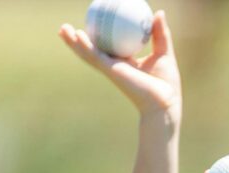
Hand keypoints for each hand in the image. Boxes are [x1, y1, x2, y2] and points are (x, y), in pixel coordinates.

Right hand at [58, 12, 180, 119]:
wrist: (164, 103)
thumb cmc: (167, 84)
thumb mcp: (164, 53)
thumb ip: (160, 34)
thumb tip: (159, 12)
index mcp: (125, 62)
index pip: (109, 45)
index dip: (99, 34)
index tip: (94, 21)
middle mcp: (114, 65)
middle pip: (92, 49)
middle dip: (78, 40)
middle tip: (68, 26)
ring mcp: (110, 69)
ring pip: (87, 53)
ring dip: (73, 42)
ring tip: (62, 29)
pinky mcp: (110, 71)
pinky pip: (95, 56)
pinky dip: (85, 46)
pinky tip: (78, 35)